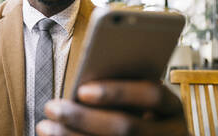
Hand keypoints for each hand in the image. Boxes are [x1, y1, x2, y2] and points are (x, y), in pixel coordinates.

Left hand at [36, 80, 188, 135]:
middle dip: (84, 118)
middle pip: (126, 127)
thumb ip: (122, 92)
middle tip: (52, 108)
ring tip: (45, 126)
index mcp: (172, 109)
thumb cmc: (140, 114)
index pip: (152, 95)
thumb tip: (82, 86)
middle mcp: (171, 133)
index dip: (118, 91)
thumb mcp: (139, 102)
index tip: (82, 90)